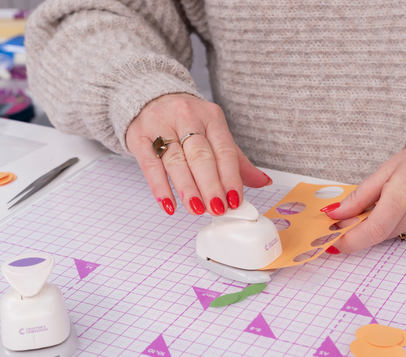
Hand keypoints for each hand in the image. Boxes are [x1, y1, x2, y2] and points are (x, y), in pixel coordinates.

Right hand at [126, 93, 270, 215]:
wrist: (148, 95)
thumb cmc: (187, 121)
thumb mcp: (214, 133)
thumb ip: (237, 160)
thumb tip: (262, 181)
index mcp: (211, 117)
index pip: (224, 150)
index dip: (231, 177)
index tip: (235, 200)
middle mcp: (186, 118)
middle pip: (201, 156)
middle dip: (211, 185)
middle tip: (217, 208)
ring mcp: (161, 126)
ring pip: (176, 162)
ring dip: (188, 189)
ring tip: (196, 209)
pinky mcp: (139, 137)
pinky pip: (150, 166)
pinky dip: (160, 188)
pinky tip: (169, 205)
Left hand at [326, 143, 405, 252]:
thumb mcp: (385, 171)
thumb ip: (359, 197)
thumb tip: (334, 215)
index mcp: (404, 194)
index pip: (373, 228)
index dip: (350, 240)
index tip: (333, 244)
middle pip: (379, 233)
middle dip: (361, 229)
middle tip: (353, 216)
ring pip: (392, 234)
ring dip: (383, 224)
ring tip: (394, 200)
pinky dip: (401, 224)